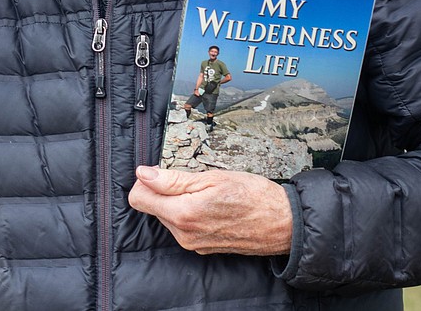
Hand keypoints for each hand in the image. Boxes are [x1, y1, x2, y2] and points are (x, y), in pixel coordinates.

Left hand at [128, 165, 292, 255]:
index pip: (138, 198)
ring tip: (207, 193)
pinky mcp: (202, 248)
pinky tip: (212, 206)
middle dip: (165, 191)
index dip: (147, 181)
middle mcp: (184, 234)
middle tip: (194, 181)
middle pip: (153, 207)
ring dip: (179, 202)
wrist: (282, 223)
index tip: (162, 172)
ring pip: (168, 216)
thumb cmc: (253, 196)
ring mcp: (193, 243)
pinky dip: (191, 213)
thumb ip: (173, 179)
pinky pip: (183, 227)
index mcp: (183, 214)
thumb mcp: (212, 177)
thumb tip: (144, 174)